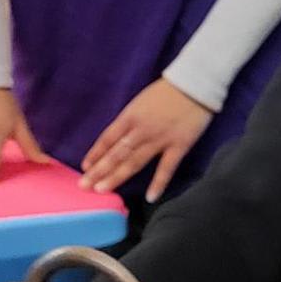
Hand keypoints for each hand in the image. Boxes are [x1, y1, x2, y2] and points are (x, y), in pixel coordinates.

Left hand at [79, 78, 212, 200]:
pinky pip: (167, 167)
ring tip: (103, 190)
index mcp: (130, 117)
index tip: (85, 168)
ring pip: (135, 161)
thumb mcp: (140, 102)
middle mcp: (141, 130)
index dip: (95, 154)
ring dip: (117, 176)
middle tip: (85, 186)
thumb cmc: (166, 92)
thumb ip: (129, 121)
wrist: (195, 83)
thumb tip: (115, 139)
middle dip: (99, 170)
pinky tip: (150, 197)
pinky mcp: (179, 145)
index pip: (108, 139)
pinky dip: (159, 183)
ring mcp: (160, 139)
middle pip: (117, 153)